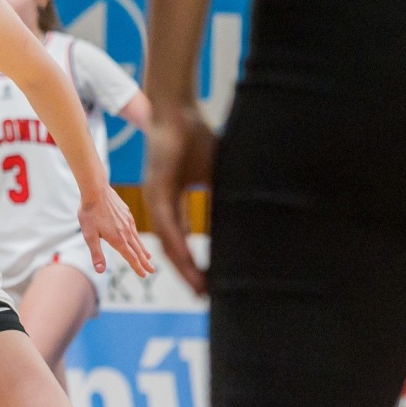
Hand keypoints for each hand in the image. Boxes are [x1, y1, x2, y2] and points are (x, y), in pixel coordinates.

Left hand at [79, 187, 154, 278]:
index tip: (144, 275)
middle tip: (152, 271)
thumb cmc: (90, 213)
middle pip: (137, 250)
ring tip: (148, 257)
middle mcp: (126, 232)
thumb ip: (96, 254)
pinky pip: (134, 229)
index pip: (131, 257)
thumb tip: (100, 271)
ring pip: (137, 239)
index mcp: (118, 239)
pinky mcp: (127, 213)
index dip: (137, 267)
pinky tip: (136, 238)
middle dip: (144, 262)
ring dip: (143, 250)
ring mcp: (128, 221)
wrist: (96, 190)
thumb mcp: (89, 235)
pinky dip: (138, 237)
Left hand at [142, 101, 214, 292]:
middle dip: (188, 273)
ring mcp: (155, 199)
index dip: (193, 262)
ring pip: (168, 242)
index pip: (182, 239)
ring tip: (198, 287)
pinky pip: (166, 225)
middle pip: (173, 248)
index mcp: (173, 201)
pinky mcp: (156, 190)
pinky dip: (177, 244)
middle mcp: (161, 204)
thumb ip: (223, 196)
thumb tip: (250, 211)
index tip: (207, 282)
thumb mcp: (215, 175)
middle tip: (203, 295)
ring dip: (182, 267)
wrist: (176, 111)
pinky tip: (187, 262)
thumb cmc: (196, 137)